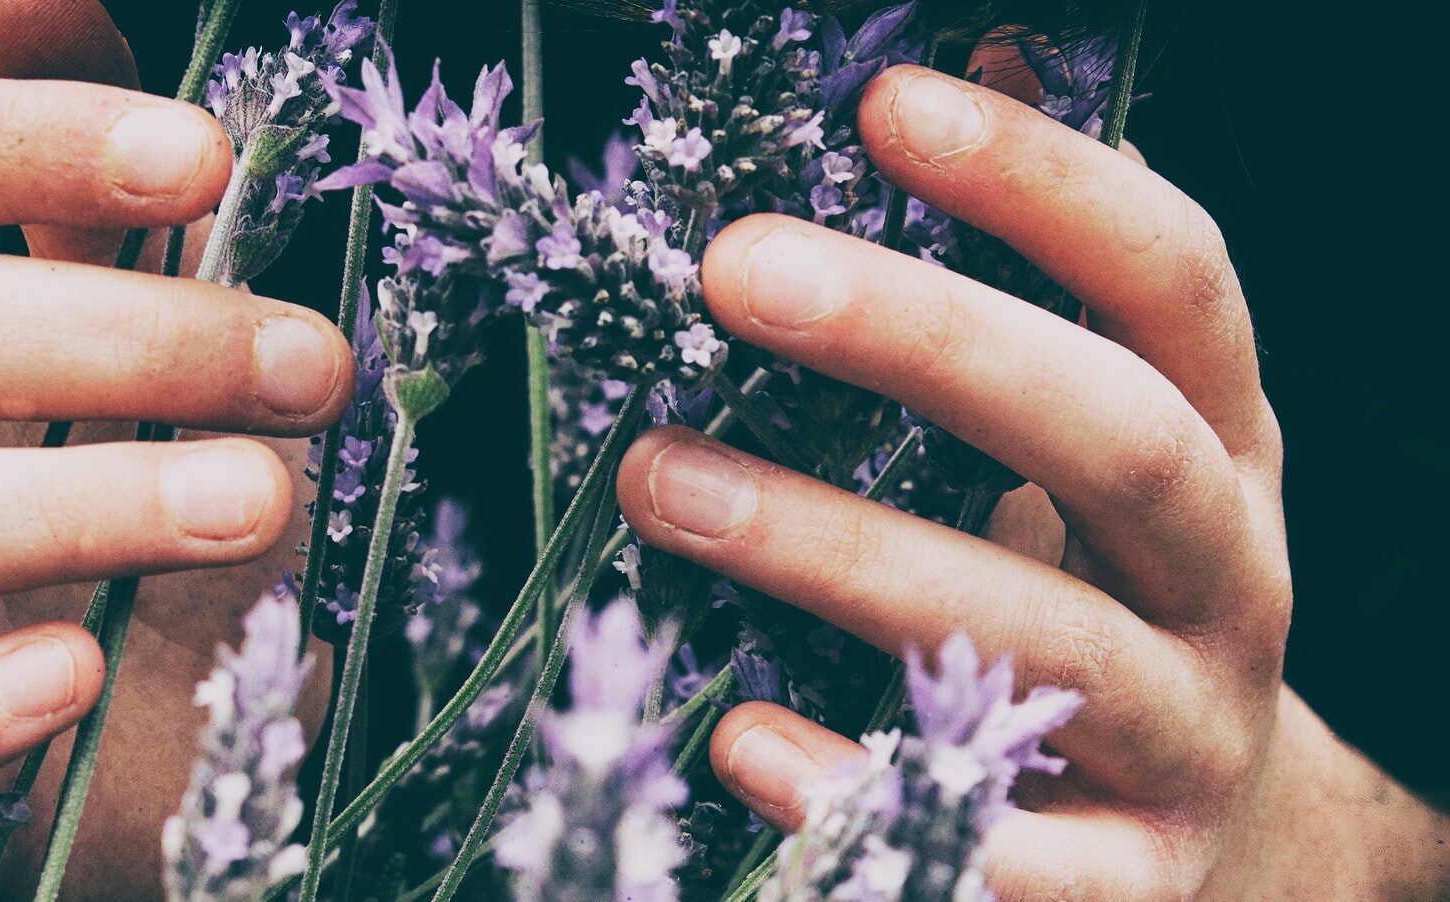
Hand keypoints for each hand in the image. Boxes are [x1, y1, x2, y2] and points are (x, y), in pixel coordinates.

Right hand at [0, 1, 346, 895]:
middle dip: (111, 335)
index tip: (204, 155)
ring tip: (262, 502)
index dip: (10, 139)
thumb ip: (89, 193)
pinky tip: (78, 677)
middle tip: (308, 367)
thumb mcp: (132, 341)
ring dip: (74, 505)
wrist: (117, 726)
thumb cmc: (125, 498)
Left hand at [615, 65, 1449, 898]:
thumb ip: (1045, 284)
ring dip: (838, 552)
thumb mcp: (1115, 444)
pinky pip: (1004, 852)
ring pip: (1039, 640)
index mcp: (1222, 447)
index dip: (1047, 184)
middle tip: (732, 270)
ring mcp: (1188, 737)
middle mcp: (1230, 580)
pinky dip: (864, 787)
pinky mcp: (1129, 884)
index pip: (1174, 281)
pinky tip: (740, 737)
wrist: (1232, 849)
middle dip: (928, 343)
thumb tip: (977, 54)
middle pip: (1114, 440)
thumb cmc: (1116, 602)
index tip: (887, 105)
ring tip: (657, 480)